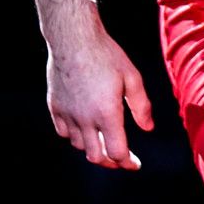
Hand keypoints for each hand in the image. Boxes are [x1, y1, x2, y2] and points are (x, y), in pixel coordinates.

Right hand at [47, 30, 155, 169]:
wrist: (74, 39)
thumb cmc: (106, 55)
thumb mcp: (132, 77)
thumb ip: (141, 106)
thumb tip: (148, 128)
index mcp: (107, 113)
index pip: (117, 152)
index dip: (128, 162)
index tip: (135, 164)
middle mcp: (85, 119)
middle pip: (96, 156)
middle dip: (111, 162)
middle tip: (121, 159)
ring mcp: (67, 114)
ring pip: (79, 145)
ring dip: (93, 147)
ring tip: (104, 138)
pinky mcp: (55, 107)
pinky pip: (64, 132)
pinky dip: (75, 136)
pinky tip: (84, 127)